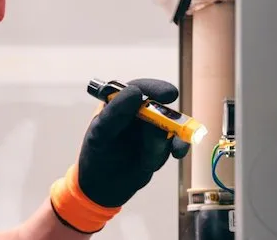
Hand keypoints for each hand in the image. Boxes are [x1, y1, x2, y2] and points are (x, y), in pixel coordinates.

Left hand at [76, 78, 189, 207]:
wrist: (104, 187)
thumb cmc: (97, 155)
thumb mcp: (100, 134)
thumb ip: (116, 112)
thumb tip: (136, 92)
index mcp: (120, 103)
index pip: (139, 88)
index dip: (155, 88)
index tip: (169, 94)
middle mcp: (139, 112)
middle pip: (161, 106)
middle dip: (167, 119)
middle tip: (169, 128)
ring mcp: (152, 128)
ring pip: (170, 127)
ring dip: (162, 144)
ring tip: (146, 162)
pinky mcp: (162, 145)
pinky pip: (176, 141)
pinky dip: (179, 146)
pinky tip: (177, 153)